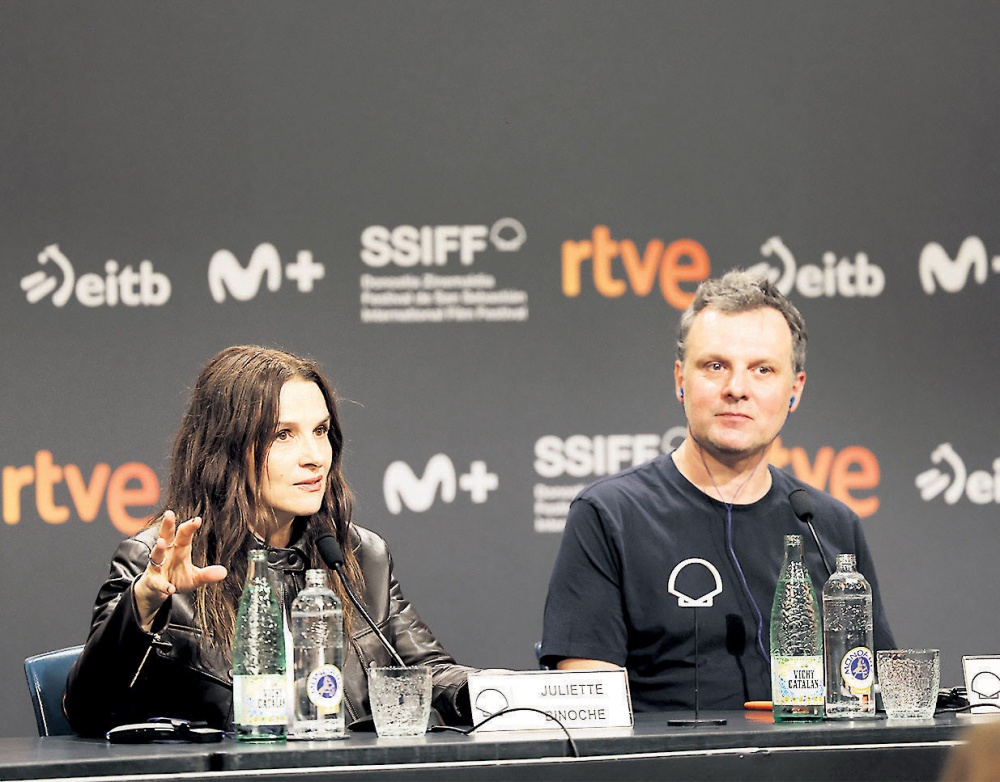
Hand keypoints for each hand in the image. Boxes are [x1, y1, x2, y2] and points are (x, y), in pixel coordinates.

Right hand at [134, 510, 227, 629]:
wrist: (157, 592)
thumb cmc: (176, 579)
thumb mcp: (194, 578)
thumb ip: (207, 574)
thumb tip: (224, 572)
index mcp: (179, 549)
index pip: (184, 535)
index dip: (190, 527)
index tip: (197, 519)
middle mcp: (166, 553)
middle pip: (165, 536)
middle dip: (167, 525)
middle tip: (169, 514)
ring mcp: (157, 566)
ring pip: (156, 554)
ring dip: (159, 548)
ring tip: (161, 542)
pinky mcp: (152, 581)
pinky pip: (157, 582)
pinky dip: (164, 585)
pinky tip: (171, 589)